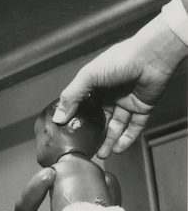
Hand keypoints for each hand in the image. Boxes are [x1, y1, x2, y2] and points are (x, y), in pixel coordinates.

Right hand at [54, 14, 187, 157]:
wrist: (152, 56)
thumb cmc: (120, 60)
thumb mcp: (87, 77)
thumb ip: (71, 97)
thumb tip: (58, 118)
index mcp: (96, 85)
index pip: (83, 106)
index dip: (77, 120)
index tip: (70, 134)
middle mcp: (111, 94)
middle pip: (100, 120)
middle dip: (93, 136)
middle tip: (87, 149)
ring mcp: (127, 102)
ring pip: (116, 126)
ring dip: (109, 141)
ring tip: (102, 154)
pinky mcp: (143, 108)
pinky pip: (134, 127)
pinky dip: (127, 139)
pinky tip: (118, 149)